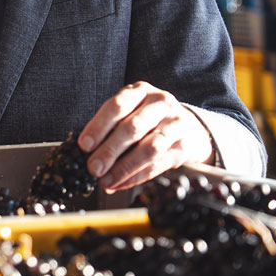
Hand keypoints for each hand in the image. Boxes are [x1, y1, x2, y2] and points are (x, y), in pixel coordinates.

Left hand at [78, 81, 214, 191]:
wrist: (191, 126)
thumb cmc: (150, 119)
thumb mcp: (132, 111)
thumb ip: (111, 127)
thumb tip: (85, 153)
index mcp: (141, 91)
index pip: (117, 106)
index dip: (98, 126)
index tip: (84, 145)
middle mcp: (160, 104)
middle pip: (132, 128)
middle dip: (109, 150)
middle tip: (93, 168)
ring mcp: (176, 125)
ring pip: (148, 149)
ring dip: (123, 168)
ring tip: (106, 180)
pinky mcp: (185, 147)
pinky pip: (158, 165)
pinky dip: (136, 177)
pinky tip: (120, 184)